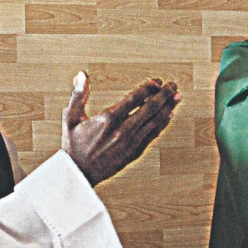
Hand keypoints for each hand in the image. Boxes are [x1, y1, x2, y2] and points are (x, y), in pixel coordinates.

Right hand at [62, 72, 180, 185]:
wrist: (79, 174)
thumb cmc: (73, 144)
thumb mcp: (70, 118)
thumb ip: (78, 95)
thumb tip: (82, 73)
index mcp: (108, 119)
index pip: (135, 98)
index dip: (149, 88)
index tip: (158, 81)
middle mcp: (123, 130)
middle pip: (150, 108)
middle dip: (164, 95)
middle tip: (173, 85)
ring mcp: (131, 142)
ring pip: (155, 122)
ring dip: (168, 107)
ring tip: (177, 96)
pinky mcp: (135, 152)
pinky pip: (153, 135)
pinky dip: (162, 124)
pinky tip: (169, 115)